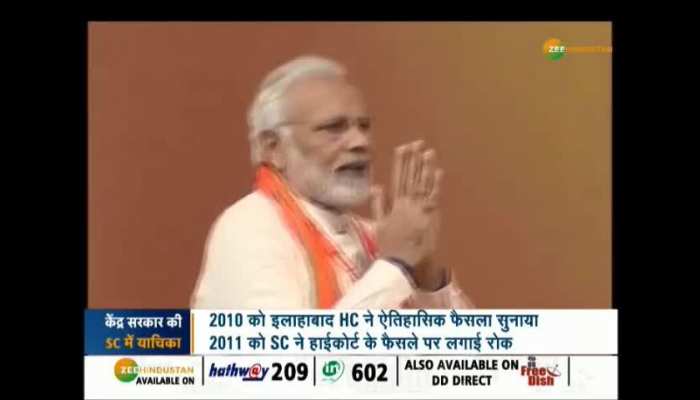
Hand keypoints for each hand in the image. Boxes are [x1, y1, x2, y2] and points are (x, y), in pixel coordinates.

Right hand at [371, 140, 443, 288]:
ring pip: (421, 184)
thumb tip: (376, 185)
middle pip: (410, 177)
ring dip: (425, 168)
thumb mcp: (379, 223)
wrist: (399, 261)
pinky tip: (438, 172)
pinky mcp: (428, 217)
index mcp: (394, 204)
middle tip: (417, 143)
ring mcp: (417, 209)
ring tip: (428, 152)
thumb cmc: (389, 245)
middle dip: (414, 160)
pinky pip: (432, 198)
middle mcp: (406, 203)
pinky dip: (435, 185)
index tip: (403, 147)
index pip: (397, 178)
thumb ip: (379, 203)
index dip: (401, 162)